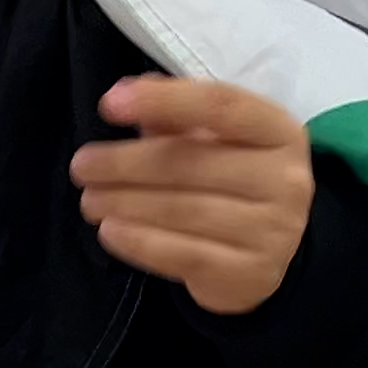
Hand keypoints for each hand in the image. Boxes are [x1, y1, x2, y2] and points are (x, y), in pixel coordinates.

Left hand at [69, 76, 314, 315]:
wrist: (269, 256)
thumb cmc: (232, 182)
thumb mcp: (216, 140)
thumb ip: (175, 115)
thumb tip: (124, 94)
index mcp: (278, 131)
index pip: (221, 105)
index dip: (164, 100)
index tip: (109, 104)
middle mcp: (285, 180)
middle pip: (192, 162)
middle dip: (126, 163)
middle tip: (82, 166)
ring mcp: (274, 231)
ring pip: (184, 210)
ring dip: (125, 203)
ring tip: (89, 200)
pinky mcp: (251, 273)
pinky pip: (185, 254)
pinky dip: (140, 241)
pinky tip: (110, 231)